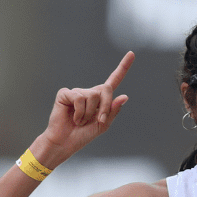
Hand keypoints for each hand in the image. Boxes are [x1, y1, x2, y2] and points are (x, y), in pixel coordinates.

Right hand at [31, 51, 133, 168]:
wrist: (65, 142)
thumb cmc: (82, 135)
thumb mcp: (102, 125)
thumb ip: (113, 111)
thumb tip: (124, 96)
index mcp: (100, 99)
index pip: (113, 81)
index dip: (123, 67)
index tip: (132, 53)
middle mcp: (89, 92)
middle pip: (105, 89)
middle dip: (105, 106)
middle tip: (98, 120)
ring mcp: (77, 92)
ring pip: (92, 95)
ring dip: (89, 113)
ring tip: (80, 121)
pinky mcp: (65, 94)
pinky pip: (79, 98)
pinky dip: (79, 112)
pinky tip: (73, 117)